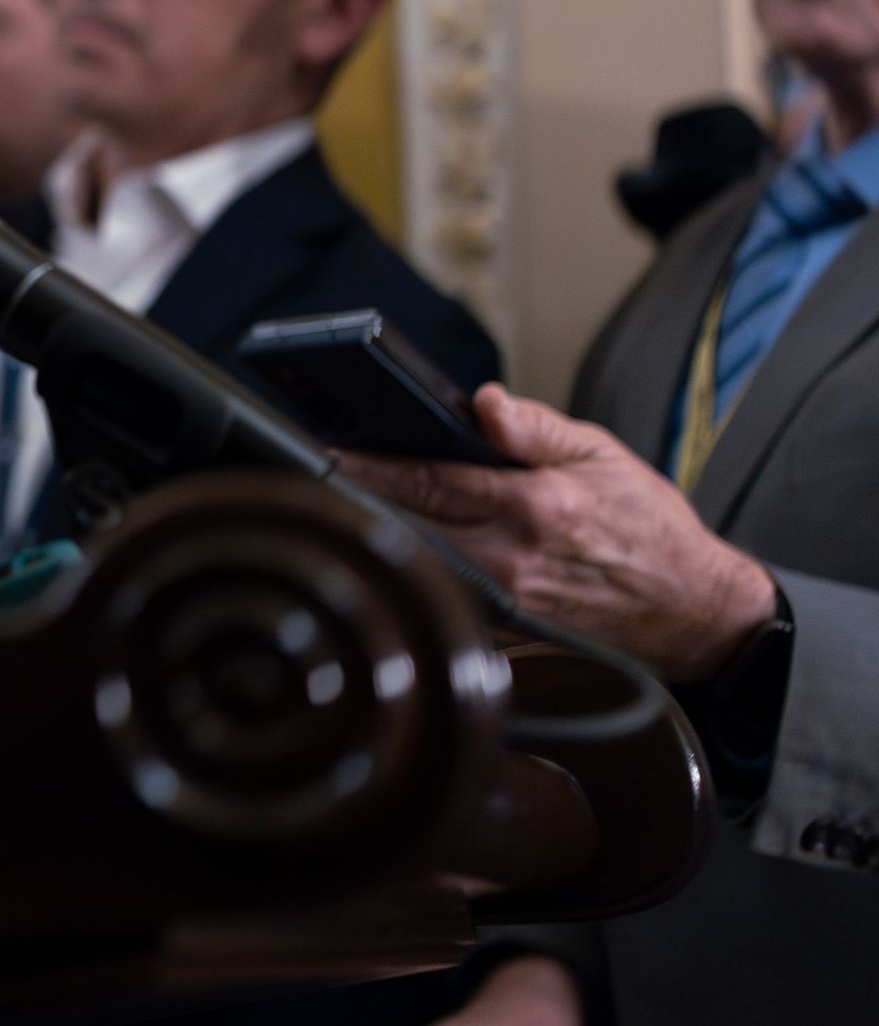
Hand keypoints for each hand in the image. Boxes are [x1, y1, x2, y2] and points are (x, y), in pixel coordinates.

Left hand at [340, 386, 777, 679]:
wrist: (694, 610)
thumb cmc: (651, 527)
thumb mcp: (605, 455)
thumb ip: (536, 429)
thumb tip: (483, 403)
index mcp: (539, 505)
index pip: (433, 477)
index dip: (376, 462)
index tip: (335, 448)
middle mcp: (516, 555)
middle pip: (414, 518)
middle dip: (369, 492)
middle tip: (331, 466)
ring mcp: (509, 595)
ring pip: (423, 552)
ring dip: (391, 525)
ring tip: (362, 496)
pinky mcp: (507, 623)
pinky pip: (447, 583)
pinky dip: (423, 558)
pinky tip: (411, 538)